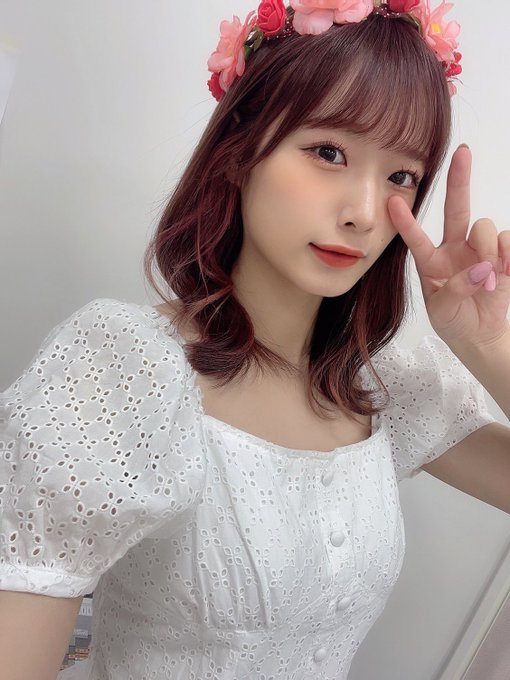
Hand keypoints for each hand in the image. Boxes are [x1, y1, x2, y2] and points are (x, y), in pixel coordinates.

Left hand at [387, 144, 509, 351]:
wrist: (477, 336)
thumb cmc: (452, 321)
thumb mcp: (442, 311)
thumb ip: (456, 290)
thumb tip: (481, 270)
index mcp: (431, 261)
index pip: (416, 238)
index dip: (405, 221)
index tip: (391, 201)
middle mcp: (454, 248)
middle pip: (456, 208)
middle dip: (459, 180)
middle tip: (463, 153)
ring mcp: (479, 250)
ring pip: (484, 226)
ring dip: (487, 249)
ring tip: (486, 279)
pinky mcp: (503, 256)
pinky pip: (509, 240)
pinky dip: (508, 254)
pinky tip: (504, 272)